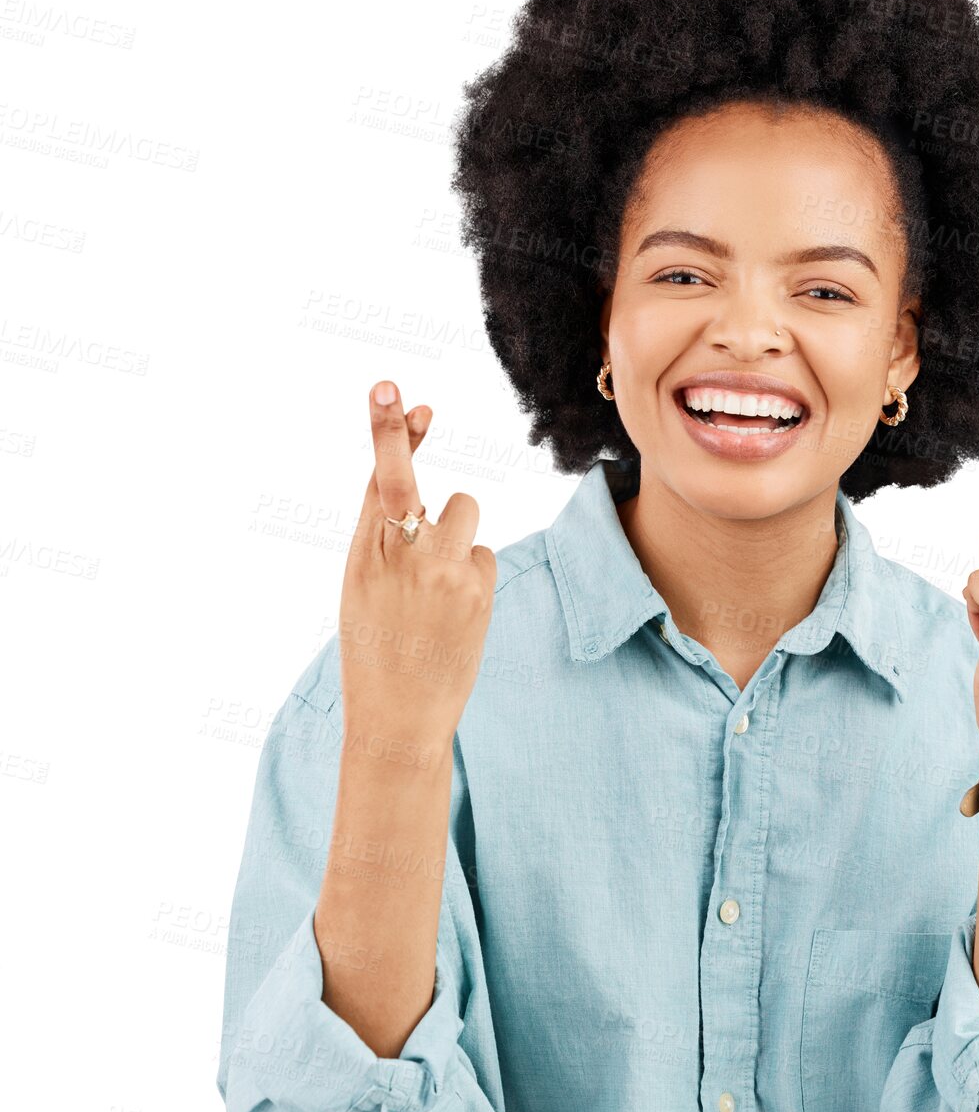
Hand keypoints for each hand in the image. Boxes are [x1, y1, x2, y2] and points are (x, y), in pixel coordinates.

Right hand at [338, 380, 497, 748]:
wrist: (399, 719)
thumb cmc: (380, 656)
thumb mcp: (364, 594)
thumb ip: (386, 541)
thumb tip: (422, 499)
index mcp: (361, 556)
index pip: (374, 480)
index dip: (388, 433)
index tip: (391, 392)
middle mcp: (395, 557)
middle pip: (405, 478)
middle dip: (397, 434)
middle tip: (400, 395)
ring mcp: (437, 571)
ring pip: (463, 510)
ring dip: (459, 532)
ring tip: (441, 583)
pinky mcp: (474, 590)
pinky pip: (484, 555)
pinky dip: (475, 576)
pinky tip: (458, 614)